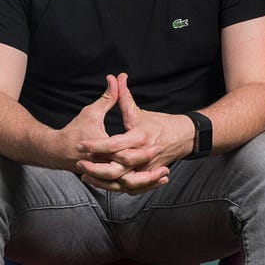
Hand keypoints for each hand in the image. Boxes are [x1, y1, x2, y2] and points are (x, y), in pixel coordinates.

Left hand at [75, 74, 194, 193]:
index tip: (82, 144)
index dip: (97, 145)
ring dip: (102, 181)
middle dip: (96, 168)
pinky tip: (100, 184)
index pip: (114, 144)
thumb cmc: (160, 123)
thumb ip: (123, 96)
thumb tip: (115, 77)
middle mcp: (143, 156)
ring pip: (121, 182)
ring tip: (86, 175)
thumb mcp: (139, 111)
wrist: (184, 137)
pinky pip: (130, 187)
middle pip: (117, 169)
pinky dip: (115, 187)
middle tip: (80, 163)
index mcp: (140, 137)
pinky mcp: (147, 176)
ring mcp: (146, 169)